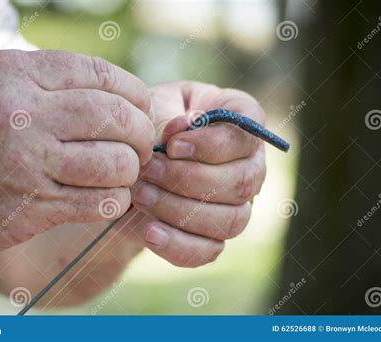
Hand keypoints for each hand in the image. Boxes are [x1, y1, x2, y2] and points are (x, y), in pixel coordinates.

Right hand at [0, 50, 154, 258]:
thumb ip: (52, 85)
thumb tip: (120, 97)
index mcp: (15, 74)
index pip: (101, 74)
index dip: (134, 94)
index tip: (140, 111)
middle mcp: (20, 113)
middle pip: (115, 117)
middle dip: (141, 134)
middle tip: (140, 147)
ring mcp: (25, 162)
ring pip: (113, 163)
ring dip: (130, 171)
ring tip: (123, 174)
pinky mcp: (31, 206)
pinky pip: (98, 202)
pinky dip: (115, 201)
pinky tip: (109, 198)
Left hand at [131, 81, 265, 266]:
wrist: (131, 162)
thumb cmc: (151, 123)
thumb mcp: (155, 107)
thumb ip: (170, 115)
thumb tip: (181, 129)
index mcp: (241, 126)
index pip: (246, 137)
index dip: (211, 144)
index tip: (172, 146)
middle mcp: (248, 168)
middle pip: (241, 183)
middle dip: (188, 178)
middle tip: (148, 170)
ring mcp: (235, 206)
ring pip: (229, 220)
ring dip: (180, 209)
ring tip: (141, 194)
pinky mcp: (212, 237)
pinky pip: (208, 251)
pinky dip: (179, 245)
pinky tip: (150, 232)